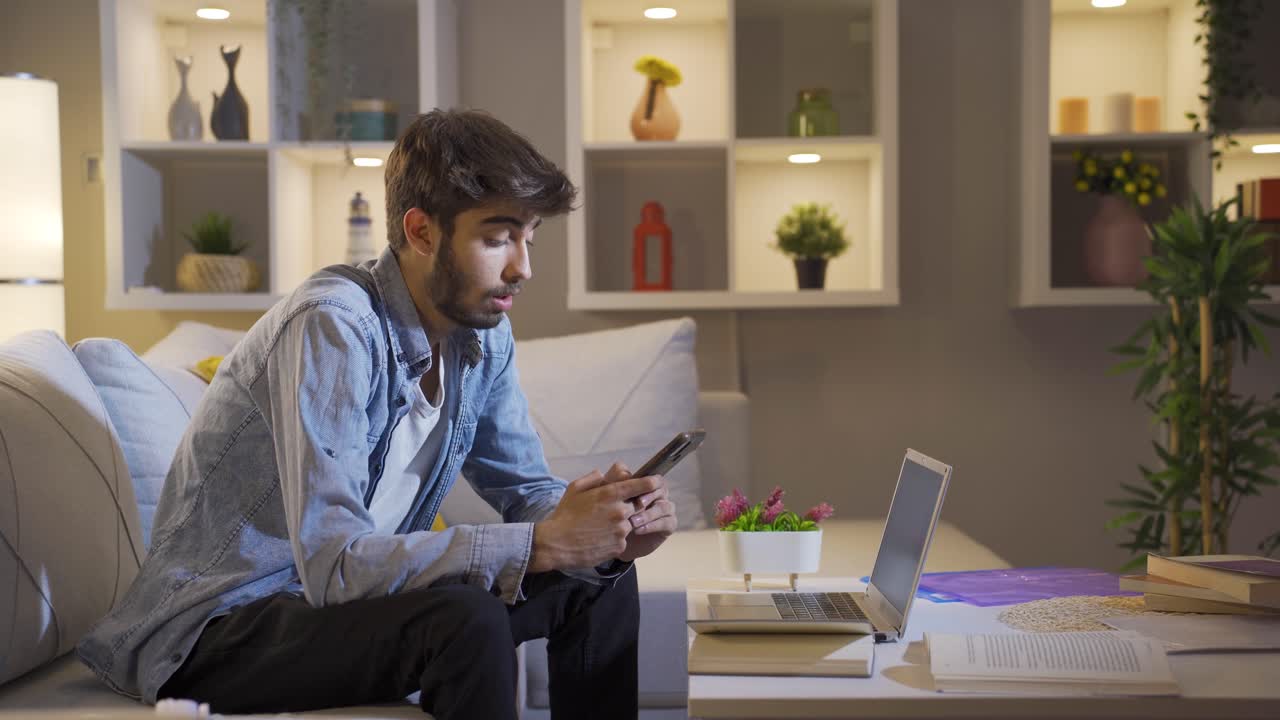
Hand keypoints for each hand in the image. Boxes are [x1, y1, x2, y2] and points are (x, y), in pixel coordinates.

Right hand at [529, 467, 662, 572]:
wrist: (556, 544)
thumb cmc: (564, 515)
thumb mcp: (575, 489)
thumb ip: (593, 478)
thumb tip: (604, 475)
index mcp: (610, 494)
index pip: (641, 485)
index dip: (652, 482)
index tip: (657, 482)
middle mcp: (620, 511)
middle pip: (638, 506)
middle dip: (630, 507)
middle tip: (614, 511)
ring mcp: (621, 530)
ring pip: (630, 524)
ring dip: (621, 524)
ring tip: (601, 528)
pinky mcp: (620, 546)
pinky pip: (623, 540)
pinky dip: (615, 539)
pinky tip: (599, 539)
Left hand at [603, 463, 676, 562]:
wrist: (611, 543)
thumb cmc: (605, 518)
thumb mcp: (602, 500)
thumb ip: (607, 484)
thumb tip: (615, 473)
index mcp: (643, 484)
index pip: (648, 476)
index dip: (640, 481)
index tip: (627, 488)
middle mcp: (656, 494)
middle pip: (660, 487)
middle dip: (648, 495)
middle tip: (637, 504)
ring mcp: (663, 508)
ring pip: (664, 506)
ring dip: (648, 513)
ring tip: (632, 522)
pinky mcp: (668, 525)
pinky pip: (667, 522)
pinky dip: (652, 525)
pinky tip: (638, 530)